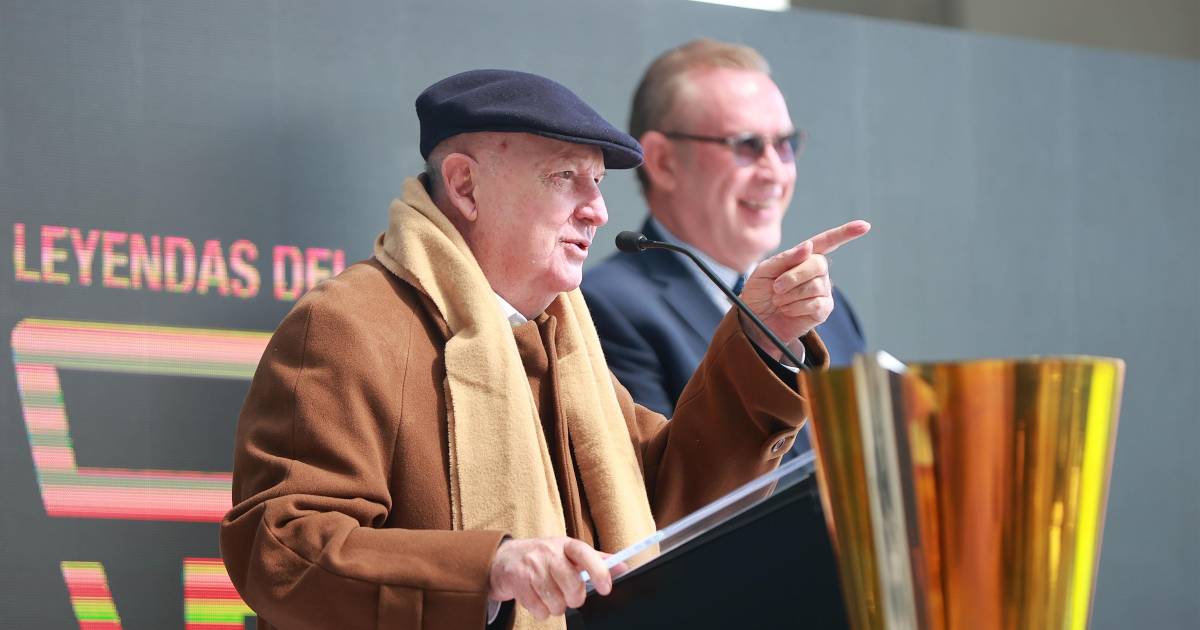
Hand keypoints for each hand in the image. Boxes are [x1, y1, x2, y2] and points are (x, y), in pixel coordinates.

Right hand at [487, 536, 621, 619]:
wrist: (504, 559)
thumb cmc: (543, 557)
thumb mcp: (568, 552)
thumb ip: (595, 560)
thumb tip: (622, 566)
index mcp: (564, 544)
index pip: (585, 554)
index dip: (598, 571)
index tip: (605, 588)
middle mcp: (547, 553)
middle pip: (572, 586)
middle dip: (573, 598)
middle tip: (568, 594)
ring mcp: (531, 567)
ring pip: (556, 602)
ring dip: (556, 606)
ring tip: (550, 595)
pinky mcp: (517, 582)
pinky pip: (539, 610)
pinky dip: (541, 611)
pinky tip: (537, 598)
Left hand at [740, 220, 870, 357]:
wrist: (755, 321)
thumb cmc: (758, 293)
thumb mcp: (764, 270)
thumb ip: (785, 258)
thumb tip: (809, 246)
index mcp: (804, 257)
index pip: (828, 241)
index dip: (846, 233)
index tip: (864, 226)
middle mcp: (817, 271)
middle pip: (819, 264)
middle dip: (794, 276)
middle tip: (776, 288)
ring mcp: (822, 290)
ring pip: (815, 286)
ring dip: (790, 295)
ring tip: (779, 300)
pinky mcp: (823, 309)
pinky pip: (816, 304)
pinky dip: (796, 307)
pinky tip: (787, 310)